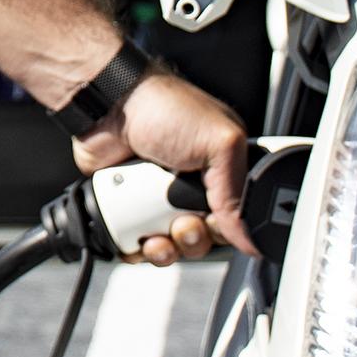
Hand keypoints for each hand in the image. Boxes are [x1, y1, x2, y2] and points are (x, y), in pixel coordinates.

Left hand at [71, 71, 256, 263]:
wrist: (108, 107)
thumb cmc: (162, 108)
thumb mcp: (219, 143)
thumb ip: (236, 192)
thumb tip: (248, 236)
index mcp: (221, 171)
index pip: (234, 219)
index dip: (225, 230)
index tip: (213, 223)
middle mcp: (191, 189)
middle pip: (203, 238)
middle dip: (193, 238)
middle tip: (182, 222)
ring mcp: (159, 200)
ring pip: (172, 247)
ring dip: (166, 248)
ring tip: (156, 231)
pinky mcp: (131, 210)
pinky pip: (140, 246)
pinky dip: (138, 249)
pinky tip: (138, 238)